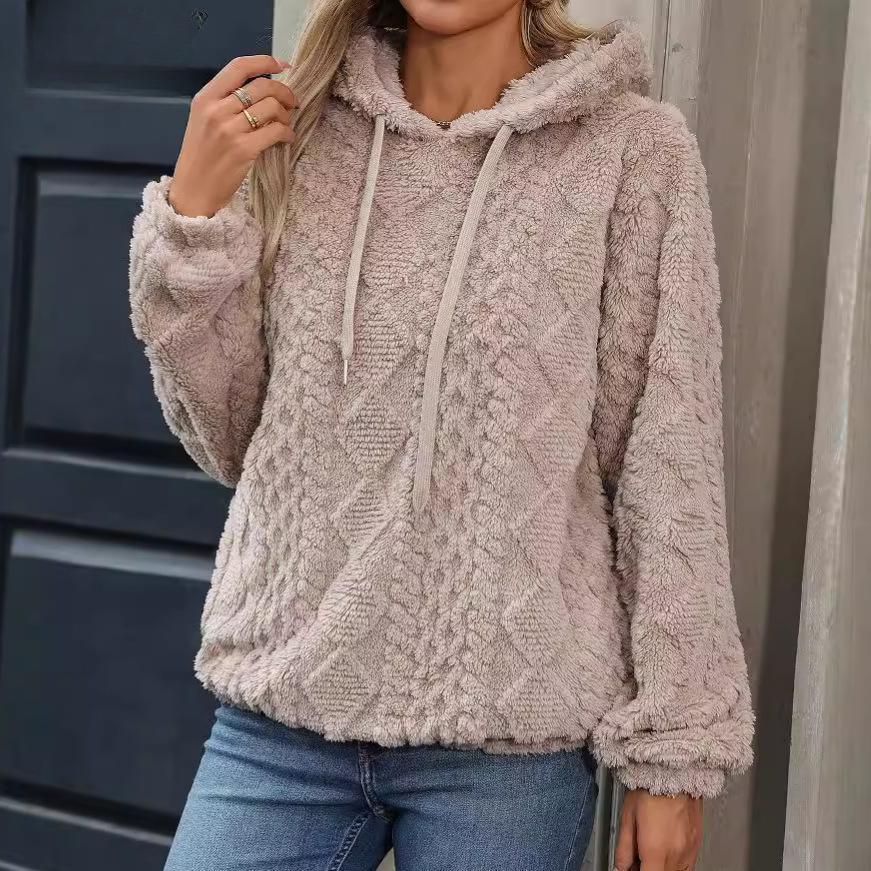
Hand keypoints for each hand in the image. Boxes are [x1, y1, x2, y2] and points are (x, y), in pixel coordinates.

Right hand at [169, 55, 296, 217]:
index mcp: (205, 98)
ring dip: (286, 115)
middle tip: (291, 102)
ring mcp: (230, 130)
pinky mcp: (244, 150)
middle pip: (262, 86)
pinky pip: (276, 132)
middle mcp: (217, 110)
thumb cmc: (201, 156)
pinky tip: (287, 137)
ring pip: (272, 108)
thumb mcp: (203, 120)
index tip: (281, 65)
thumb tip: (261, 89)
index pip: (238, 67)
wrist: (194, 190)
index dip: (264, 62)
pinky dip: (287, 133)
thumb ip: (225, 102)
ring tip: (285, 124)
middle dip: (284, 92)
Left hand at [614, 789, 701, 870]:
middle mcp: (676, 855)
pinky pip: (687, 865)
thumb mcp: (627, 817)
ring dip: (662, 868)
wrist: (674, 771)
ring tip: (651, 855)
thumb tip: (621, 867)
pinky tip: (665, 851)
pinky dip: (675, 864)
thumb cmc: (649, 789)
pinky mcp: (698, 843)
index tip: (632, 868)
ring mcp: (690, 850)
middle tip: (638, 860)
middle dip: (649, 869)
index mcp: (656, 850)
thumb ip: (624, 849)